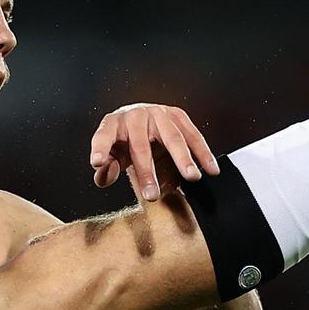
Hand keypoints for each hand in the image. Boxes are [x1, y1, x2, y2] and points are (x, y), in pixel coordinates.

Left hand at [89, 103, 220, 200]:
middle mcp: (135, 115)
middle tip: (151, 196)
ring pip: (172, 137)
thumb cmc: (124, 142)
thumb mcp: (111, 155)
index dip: (100, 149)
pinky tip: (211, 168)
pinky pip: (192, 134)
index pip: (103, 136)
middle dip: (147, 172)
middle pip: (140, 145)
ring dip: (183, 158)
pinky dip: (203, 152)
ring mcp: (157, 113)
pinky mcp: (177, 115)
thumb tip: (104, 172)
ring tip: (192, 177)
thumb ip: (106, 169)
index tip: (97, 162)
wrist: (141, 119)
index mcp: (112, 124)